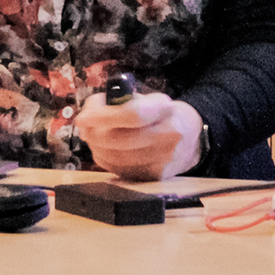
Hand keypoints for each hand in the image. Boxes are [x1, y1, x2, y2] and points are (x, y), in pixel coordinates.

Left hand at [74, 92, 202, 180]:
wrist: (191, 138)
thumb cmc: (161, 114)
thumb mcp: (147, 98)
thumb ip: (118, 101)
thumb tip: (88, 115)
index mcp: (165, 110)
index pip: (131, 115)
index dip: (102, 116)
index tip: (83, 117)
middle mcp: (167, 137)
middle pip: (120, 139)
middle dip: (94, 133)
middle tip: (83, 126)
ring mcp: (163, 161)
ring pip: (117, 158)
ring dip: (96, 147)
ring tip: (92, 135)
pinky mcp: (155, 177)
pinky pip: (121, 170)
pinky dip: (106, 159)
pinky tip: (104, 149)